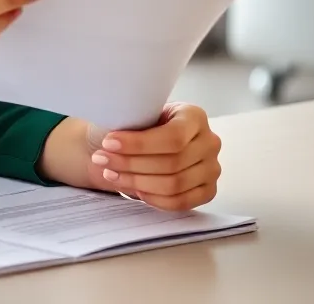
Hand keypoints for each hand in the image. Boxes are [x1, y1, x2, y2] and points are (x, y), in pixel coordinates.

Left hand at [86, 102, 221, 210]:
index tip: (108, 143)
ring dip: (136, 182)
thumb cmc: (145, 120)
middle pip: (171, 163)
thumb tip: (110, 139)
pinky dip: (153, 198)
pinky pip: (181, 202)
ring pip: (174, 184)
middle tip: (102, 159)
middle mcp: (209, 142)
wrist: (155, 134)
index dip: (138, 144)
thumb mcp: (141, 111)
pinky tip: (132, 189)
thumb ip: (133, 120)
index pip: (172, 137)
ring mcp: (212, 168)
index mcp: (194, 116)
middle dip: (130, 163)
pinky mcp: (208, 190)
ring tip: (110, 173)